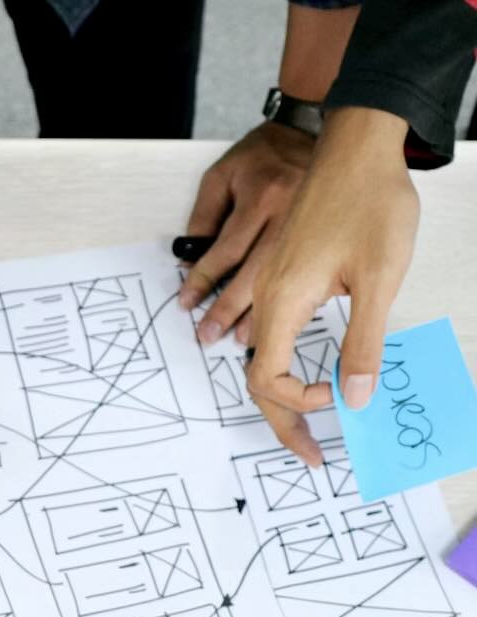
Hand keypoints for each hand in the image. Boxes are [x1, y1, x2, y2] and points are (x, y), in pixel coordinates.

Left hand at [180, 122, 314, 344]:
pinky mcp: (331, 233)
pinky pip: (311, 272)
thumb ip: (204, 217)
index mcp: (261, 195)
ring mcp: (316, 224)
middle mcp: (290, 212)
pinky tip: (283, 319)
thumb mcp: (221, 175)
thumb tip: (191, 260)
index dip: (203, 280)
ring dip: (263, 313)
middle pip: (256, 272)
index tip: (186, 303)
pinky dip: (295, 299)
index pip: (225, 250)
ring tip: (243, 338)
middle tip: (210, 336)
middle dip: (229, 308)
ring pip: (285, 278)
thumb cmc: (263, 155)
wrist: (314, 130)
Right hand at [248, 107, 416, 465]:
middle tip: (308, 453)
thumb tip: (354, 397)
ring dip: (274, 394)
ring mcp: (270, 284)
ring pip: (256, 354)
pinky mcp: (281, 272)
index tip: (336, 398)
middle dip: (280, 420)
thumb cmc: (370, 202)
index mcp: (284, 300)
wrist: (357, 145)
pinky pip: (265, 329)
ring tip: (297, 422)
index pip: (267, 377)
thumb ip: (363, 342)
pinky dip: (276, 361)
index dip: (296, 403)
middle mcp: (268, 296)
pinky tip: (296, 369)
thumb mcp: (379, 278)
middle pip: (254, 376)